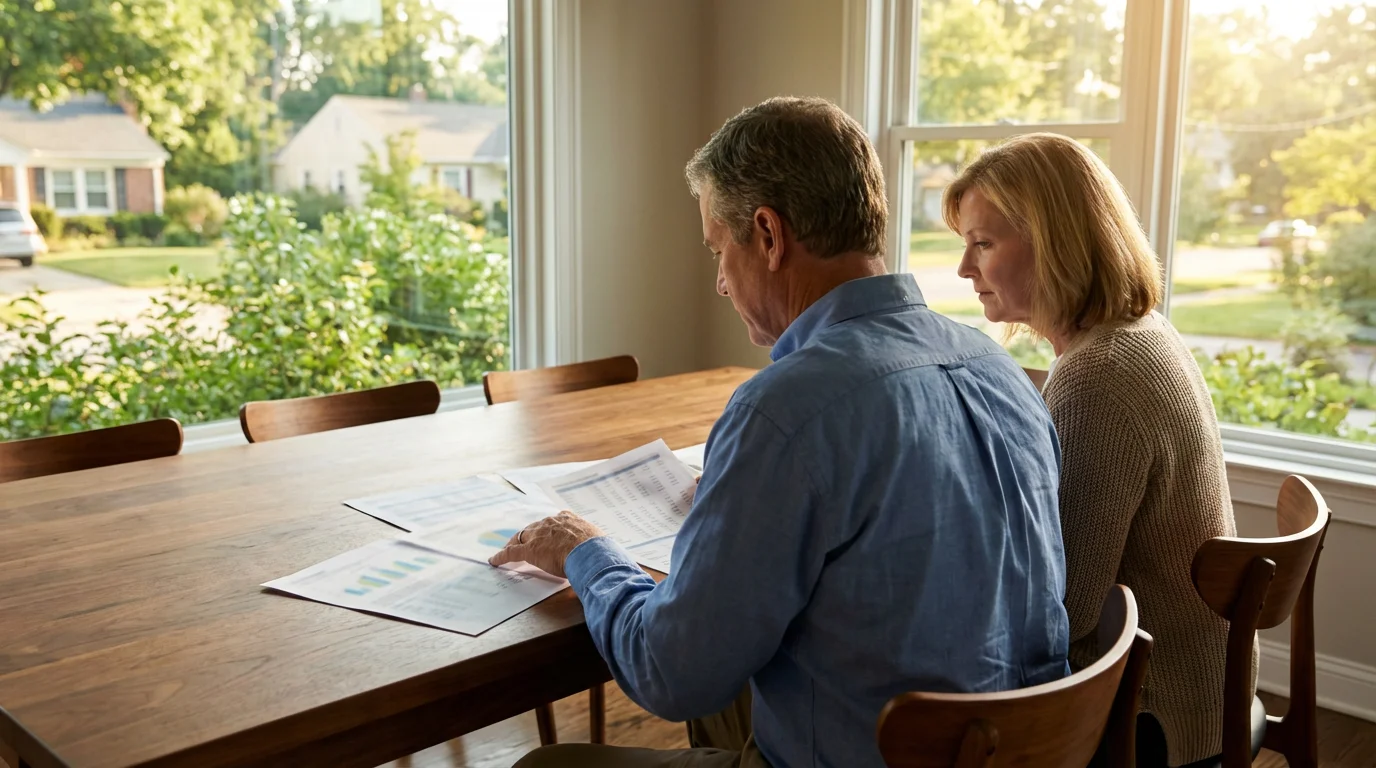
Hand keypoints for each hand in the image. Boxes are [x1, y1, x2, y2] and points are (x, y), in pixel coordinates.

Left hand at [488, 510, 604, 578]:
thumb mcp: (595, 538)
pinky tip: (494, 561)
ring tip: (507, 549)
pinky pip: (511, 552)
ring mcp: (538, 535)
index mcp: (567, 519)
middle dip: (527, 535)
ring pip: (520, 537)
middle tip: (521, 541)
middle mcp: (550, 523)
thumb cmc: (596, 547)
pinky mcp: (529, 550)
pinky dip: (501, 556)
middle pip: (533, 528)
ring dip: (513, 544)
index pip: (551, 522)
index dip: (545, 529)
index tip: (544, 533)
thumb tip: (599, 549)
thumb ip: (590, 541)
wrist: (589, 551)